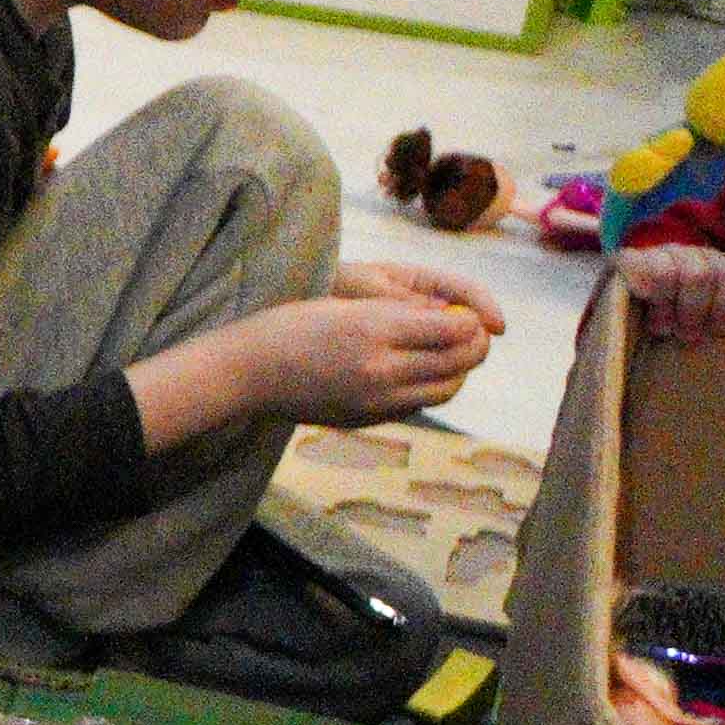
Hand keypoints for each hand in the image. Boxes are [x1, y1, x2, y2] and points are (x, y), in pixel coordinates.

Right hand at [247, 275, 498, 425]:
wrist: (249, 373)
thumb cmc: (292, 326)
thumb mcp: (348, 304)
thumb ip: (400, 313)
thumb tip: (450, 319)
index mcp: (375, 330)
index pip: (452, 330)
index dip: (471, 321)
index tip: (469, 313)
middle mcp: (381, 370)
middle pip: (457, 363)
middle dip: (475, 346)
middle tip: (474, 333)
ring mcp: (376, 401)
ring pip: (445, 390)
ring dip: (458, 372)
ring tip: (452, 354)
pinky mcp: (369, 419)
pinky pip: (419, 406)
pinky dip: (431, 389)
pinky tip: (420, 373)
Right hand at [615, 236, 724, 350]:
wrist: (635, 312)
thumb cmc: (683, 316)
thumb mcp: (716, 310)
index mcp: (715, 263)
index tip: (719, 332)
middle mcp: (689, 253)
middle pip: (701, 276)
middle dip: (695, 312)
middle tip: (688, 336)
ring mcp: (658, 253)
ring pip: (669, 274)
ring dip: (667, 309)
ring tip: (662, 328)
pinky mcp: (627, 259)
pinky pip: (638, 266)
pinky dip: (645, 288)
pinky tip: (644, 306)